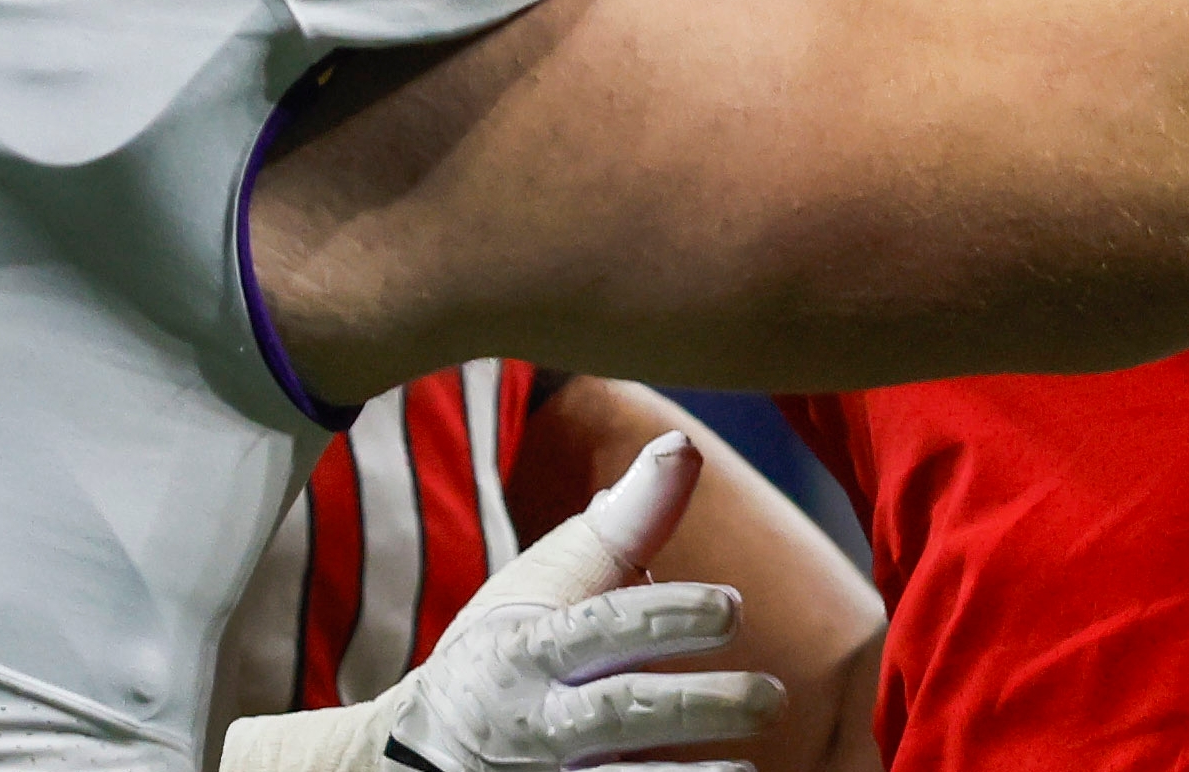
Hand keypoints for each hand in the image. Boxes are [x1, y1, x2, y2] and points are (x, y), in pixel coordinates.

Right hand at [226, 432, 777, 769]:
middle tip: (770, 696)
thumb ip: (624, 524)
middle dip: (694, 707)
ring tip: (748, 771)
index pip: (601, 627)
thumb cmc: (511, 647)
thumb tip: (683, 448)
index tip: (732, 608)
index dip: (667, 616)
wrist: (417, 750)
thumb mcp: (548, 583)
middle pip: (617, 714)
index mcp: (528, 647)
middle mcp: (531, 720)